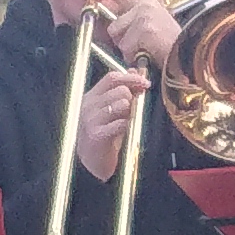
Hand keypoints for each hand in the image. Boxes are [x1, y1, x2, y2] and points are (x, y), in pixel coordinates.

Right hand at [71, 66, 145, 181]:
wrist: (91, 164)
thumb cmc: (104, 136)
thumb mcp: (112, 110)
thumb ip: (122, 90)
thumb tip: (134, 71)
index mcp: (91, 97)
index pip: (112, 77)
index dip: (131, 78)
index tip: (146, 83)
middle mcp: (88, 105)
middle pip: (119, 90)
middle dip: (132, 99)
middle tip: (131, 111)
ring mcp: (90, 119)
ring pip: (121, 103)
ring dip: (129, 113)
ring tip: (124, 122)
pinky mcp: (96, 134)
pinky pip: (120, 123)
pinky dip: (126, 126)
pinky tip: (123, 131)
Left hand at [84, 0, 178, 70]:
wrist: (187, 54)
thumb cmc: (173, 40)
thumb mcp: (162, 16)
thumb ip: (149, 2)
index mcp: (146, 1)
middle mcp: (144, 5)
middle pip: (113, 25)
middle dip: (121, 40)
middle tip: (139, 44)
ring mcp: (144, 17)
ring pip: (118, 38)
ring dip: (128, 49)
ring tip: (145, 48)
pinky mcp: (144, 30)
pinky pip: (126, 48)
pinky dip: (134, 56)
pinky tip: (148, 53)